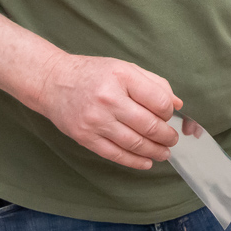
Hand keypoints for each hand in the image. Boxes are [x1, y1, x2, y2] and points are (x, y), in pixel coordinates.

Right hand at [34, 53, 181, 169]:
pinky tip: (146, 162)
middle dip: (166, 136)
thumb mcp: (124, 68)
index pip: (158, 101)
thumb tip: (177, 104)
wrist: (53, 82)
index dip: (168, 113)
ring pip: (134, 143)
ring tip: (164, 153)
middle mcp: (109, 99)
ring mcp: (96, 120)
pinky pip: (115, 154)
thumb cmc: (92, 73)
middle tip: (172, 140)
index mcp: (122, 77)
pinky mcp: (85, 137)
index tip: (168, 116)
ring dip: (154, 151)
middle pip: (149, 125)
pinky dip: (134, 161)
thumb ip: (154, 83)